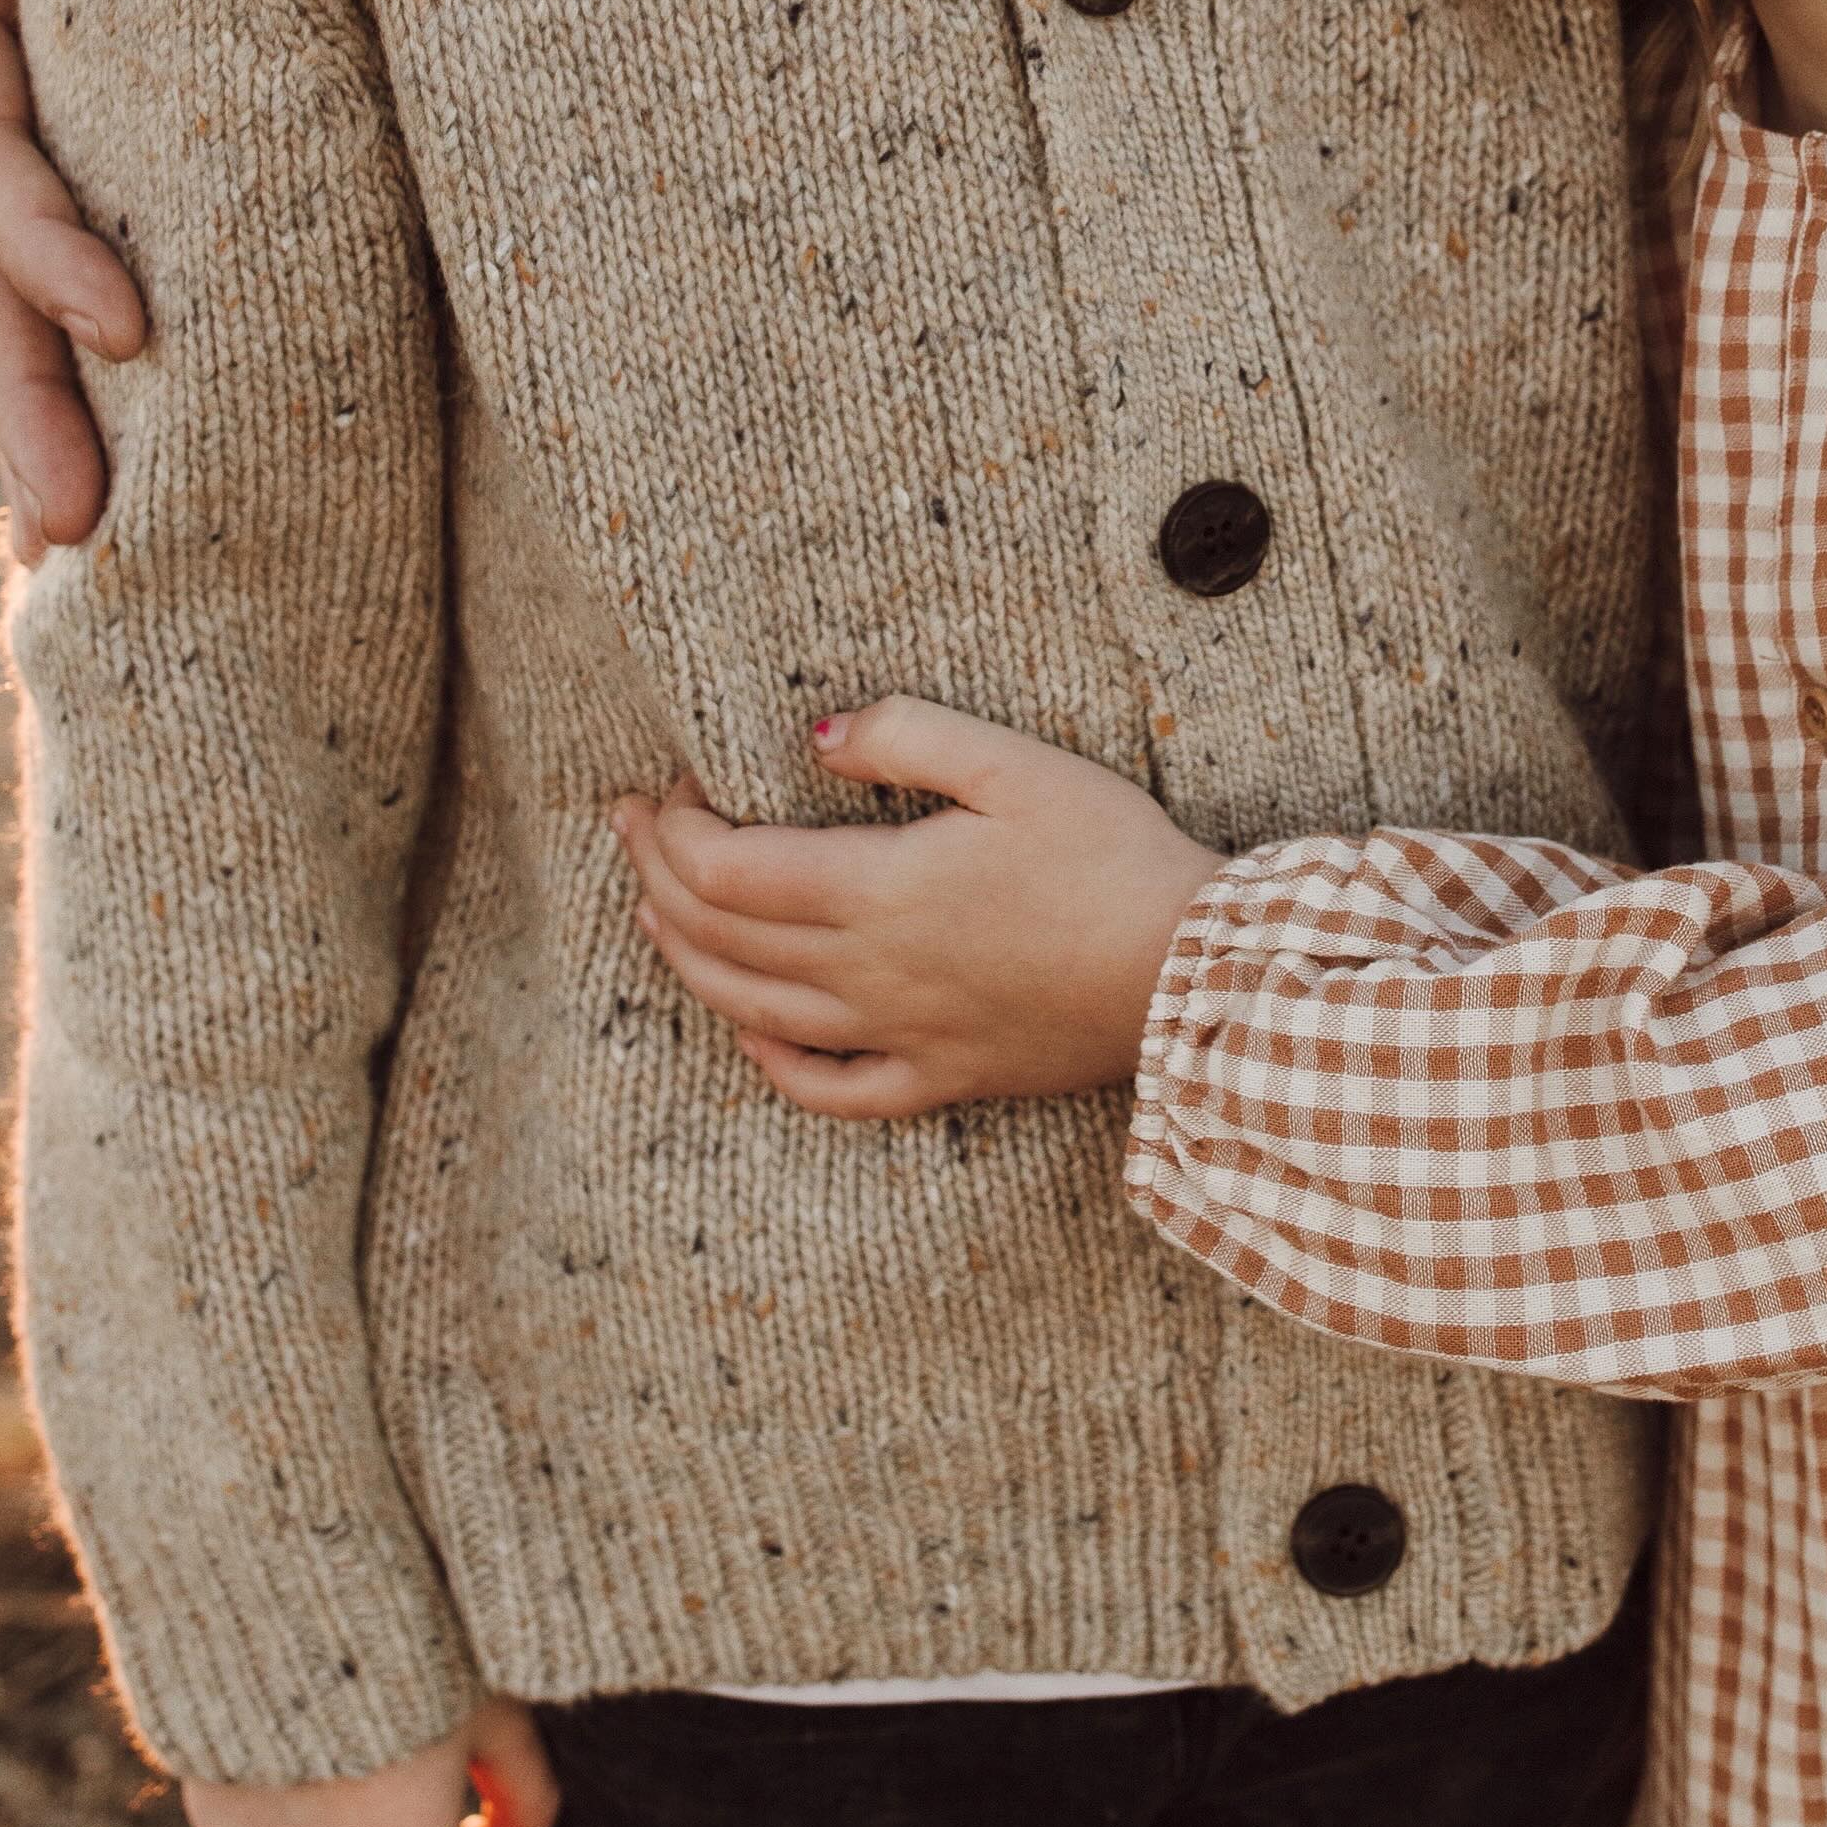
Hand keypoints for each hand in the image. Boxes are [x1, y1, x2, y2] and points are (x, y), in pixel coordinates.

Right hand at [0, 0, 144, 563]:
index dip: (45, 240)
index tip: (129, 329)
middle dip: (27, 396)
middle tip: (83, 528)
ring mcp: (29, 108)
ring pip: (12, 288)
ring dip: (46, 414)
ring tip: (85, 549)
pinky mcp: (93, 125)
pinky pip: (73, 260)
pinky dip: (81, 370)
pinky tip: (131, 479)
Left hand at [613, 702, 1219, 1117]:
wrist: (1193, 975)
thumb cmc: (1113, 857)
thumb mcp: (1015, 764)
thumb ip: (905, 737)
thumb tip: (816, 735)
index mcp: (879, 891)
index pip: (726, 869)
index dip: (675, 826)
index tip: (669, 783)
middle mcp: (869, 973)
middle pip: (721, 937)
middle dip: (659, 877)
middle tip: (633, 828)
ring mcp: (900, 1034)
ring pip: (753, 1012)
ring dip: (687, 960)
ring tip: (654, 914)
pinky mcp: (943, 1076)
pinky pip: (832, 1090)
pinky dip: (773, 1063)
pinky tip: (752, 1033)